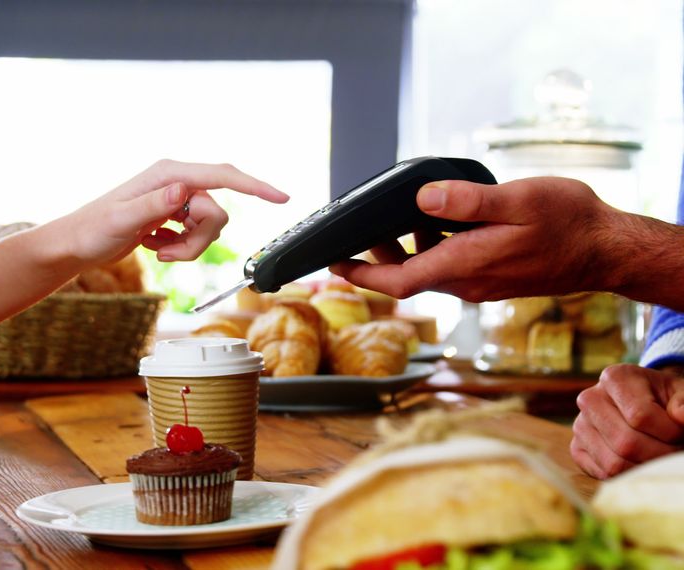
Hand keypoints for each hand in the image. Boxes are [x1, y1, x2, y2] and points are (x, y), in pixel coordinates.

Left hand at [60, 159, 287, 265]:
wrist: (77, 245)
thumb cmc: (92, 231)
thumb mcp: (121, 221)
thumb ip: (153, 206)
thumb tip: (182, 191)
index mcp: (169, 175)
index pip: (222, 177)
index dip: (255, 187)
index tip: (282, 197)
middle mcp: (176, 181)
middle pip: (217, 212)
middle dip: (199, 240)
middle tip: (167, 252)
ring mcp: (175, 198)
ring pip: (209, 228)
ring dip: (188, 248)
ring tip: (157, 250)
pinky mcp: (173, 215)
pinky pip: (196, 236)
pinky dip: (179, 249)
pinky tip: (154, 245)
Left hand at [329, 177, 621, 301]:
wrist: (607, 249)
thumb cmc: (570, 223)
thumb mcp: (518, 200)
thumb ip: (467, 202)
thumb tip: (421, 199)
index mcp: (465, 266)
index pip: (398, 282)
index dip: (360, 275)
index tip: (333, 265)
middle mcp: (467, 282)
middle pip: (405, 276)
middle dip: (376, 256)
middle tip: (359, 229)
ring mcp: (479, 283)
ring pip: (426, 270)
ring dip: (405, 248)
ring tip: (399, 215)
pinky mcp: (490, 277)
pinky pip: (448, 266)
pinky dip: (432, 246)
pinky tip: (439, 218)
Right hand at [570, 364, 683, 478]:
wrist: (647, 405)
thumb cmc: (665, 399)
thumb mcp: (681, 393)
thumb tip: (681, 417)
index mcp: (615, 378)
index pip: (640, 416)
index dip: (670, 432)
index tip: (681, 432)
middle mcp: (590, 399)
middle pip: (626, 442)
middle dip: (660, 454)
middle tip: (675, 449)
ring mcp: (580, 425)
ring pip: (614, 463)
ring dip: (646, 468)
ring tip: (660, 456)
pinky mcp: (577, 448)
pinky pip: (603, 474)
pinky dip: (628, 475)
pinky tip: (641, 462)